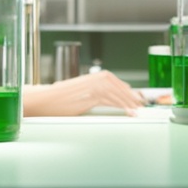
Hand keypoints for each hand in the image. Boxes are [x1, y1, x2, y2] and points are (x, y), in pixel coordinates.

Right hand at [22, 71, 145, 116]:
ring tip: (137, 111)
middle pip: (120, 87)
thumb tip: (111, 98)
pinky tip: (128, 111)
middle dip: (132, 97)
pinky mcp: (90, 94)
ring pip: (117, 94)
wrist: (45, 99)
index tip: (137, 99)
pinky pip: (110, 100)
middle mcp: (96, 78)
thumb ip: (96, 93)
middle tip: (141, 106)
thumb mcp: (81, 93)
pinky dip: (121, 106)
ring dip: (129, 103)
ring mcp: (93, 85)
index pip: (117, 83)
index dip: (128, 92)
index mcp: (95, 76)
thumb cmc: (61, 98)